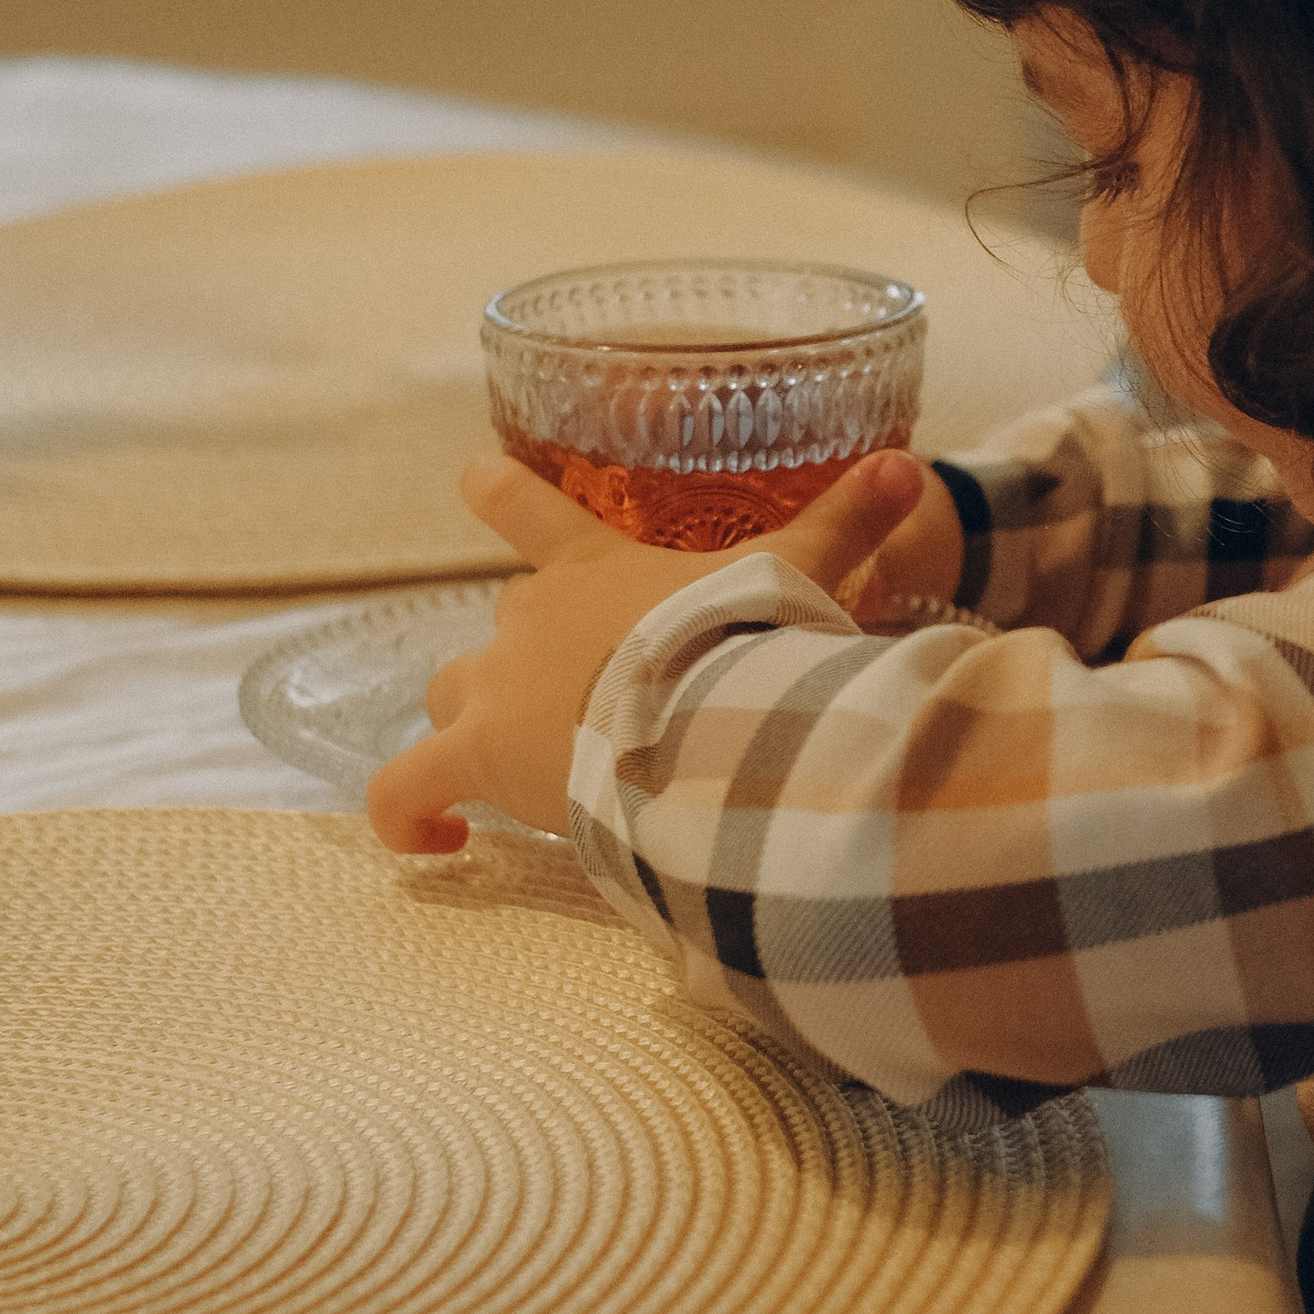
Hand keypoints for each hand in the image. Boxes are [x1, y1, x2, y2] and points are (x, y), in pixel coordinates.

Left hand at [365, 448, 933, 855]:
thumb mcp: (802, 573)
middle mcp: (529, 621)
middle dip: (526, 662)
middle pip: (499, 630)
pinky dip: (405, 814)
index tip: (471, 476)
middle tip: (580, 702)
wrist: (708, 716)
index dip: (498, 490)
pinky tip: (436, 845)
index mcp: (595, 567)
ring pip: (451, 697)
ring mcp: (492, 689)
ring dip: (473, 726)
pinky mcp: (474, 758)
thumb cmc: (748, 639)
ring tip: (512, 770)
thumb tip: (910, 468)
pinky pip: (403, 790)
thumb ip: (850, 523)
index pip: (525, 507)